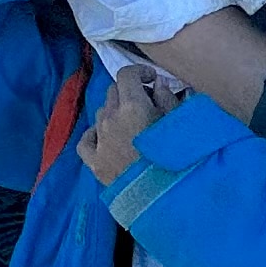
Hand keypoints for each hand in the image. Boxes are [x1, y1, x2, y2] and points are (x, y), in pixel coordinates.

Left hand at [75, 59, 186, 184]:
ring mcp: (100, 140)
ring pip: (101, 113)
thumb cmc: (177, 156)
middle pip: (112, 92)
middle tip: (146, 103)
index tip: (151, 78)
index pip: (126, 75)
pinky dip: (94, 134)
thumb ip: (167, 99)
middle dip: (128, 91)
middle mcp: (111, 118)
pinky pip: (86, 141)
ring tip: (131, 124)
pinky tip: (103, 137)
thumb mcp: (179, 123)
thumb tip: (156, 84)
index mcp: (132, 105)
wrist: (163, 195)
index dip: (139, 71)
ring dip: (114, 112)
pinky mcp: (94, 162)